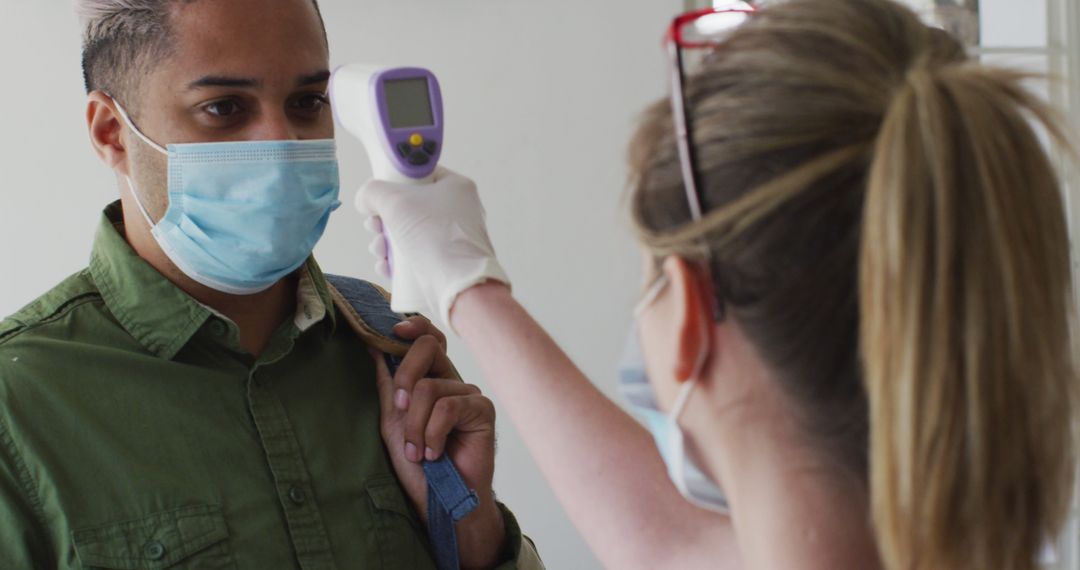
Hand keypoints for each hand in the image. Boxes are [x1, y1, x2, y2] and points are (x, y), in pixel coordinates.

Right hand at [358, 168, 509, 329]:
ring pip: (409, 235)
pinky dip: (398, 262)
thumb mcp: (394, 201)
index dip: (395, 184)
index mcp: (456, 187)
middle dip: (383, 221)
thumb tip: (365, 200)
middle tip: (375, 228)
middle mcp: (458, 211)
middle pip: (410, 208)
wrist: (459, 285)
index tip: (380, 198)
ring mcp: (453, 239)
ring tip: (379, 252)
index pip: (420, 175)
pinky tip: (385, 267)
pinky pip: (416, 257)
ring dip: (385, 243)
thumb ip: (372, 192)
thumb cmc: (431, 233)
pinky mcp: (447, 264)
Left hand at [371, 315, 506, 568]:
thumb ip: (387, 384)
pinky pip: (448, 407)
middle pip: (428, 348)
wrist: (441, 500)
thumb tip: (373, 347)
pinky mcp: (483, 410)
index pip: (429, 339)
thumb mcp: (392, 421)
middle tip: (398, 408)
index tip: (395, 330)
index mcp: (432, 379)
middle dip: (404, 376)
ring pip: (430, 388)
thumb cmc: (419, 466)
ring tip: (418, 451)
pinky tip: (435, 453)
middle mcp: (452, 381)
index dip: (414, 327)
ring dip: (415, 425)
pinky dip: (433, 434)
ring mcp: (469, 394)